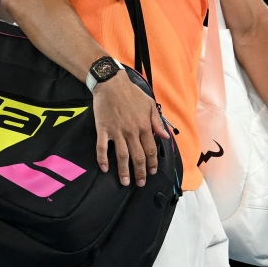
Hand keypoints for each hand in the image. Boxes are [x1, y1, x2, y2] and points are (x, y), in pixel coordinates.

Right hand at [93, 70, 169, 186]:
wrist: (111, 83)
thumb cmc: (131, 93)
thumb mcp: (149, 104)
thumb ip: (157, 122)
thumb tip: (165, 137)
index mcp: (143, 126)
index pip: (150, 149)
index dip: (151, 163)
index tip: (151, 172)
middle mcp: (131, 131)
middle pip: (137, 156)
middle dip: (140, 172)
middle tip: (140, 183)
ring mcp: (116, 131)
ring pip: (122, 155)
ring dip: (124, 170)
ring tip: (125, 182)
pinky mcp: (103, 129)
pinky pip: (102, 147)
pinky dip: (102, 159)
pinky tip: (104, 168)